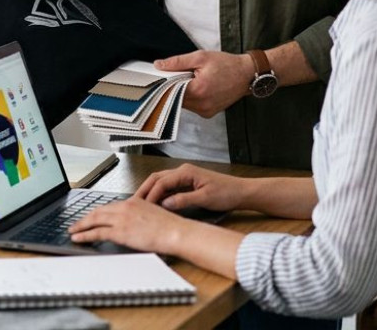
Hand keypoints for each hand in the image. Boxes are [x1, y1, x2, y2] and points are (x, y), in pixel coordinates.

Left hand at [68, 196, 191, 253]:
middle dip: (84, 218)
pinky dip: (85, 235)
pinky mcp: (121, 231)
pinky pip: (97, 233)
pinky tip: (79, 238)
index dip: (96, 212)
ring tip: (72, 231)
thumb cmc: (170, 227)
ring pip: (94, 220)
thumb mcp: (152, 214)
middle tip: (75, 224)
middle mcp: (125, 207)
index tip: (89, 216)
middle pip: (98, 211)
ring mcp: (121, 219)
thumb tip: (130, 223)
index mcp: (133, 201)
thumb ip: (138, 215)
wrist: (176, 232)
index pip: (108, 206)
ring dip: (81, 226)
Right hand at [134, 163, 250, 212]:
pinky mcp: (188, 183)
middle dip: (145, 190)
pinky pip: (169, 187)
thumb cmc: (227, 193)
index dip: (151, 194)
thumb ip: (184, 200)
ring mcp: (185, 177)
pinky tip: (157, 204)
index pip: (161, 182)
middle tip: (134, 202)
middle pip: (157, 178)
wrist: (242, 192)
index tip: (144, 206)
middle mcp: (183, 171)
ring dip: (151, 192)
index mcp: (186, 172)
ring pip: (161, 182)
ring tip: (142, 204)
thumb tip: (165, 204)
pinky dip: (160, 195)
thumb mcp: (205, 198)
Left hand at [155, 50, 254, 116]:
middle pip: (175, 98)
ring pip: (183, 103)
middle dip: (174, 87)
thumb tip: (159, 65)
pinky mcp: (209, 113)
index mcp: (198, 90)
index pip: (170, 90)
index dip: (164, 82)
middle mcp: (201, 105)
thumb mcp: (200, 57)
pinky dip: (192, 98)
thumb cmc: (227, 64)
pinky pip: (193, 106)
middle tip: (179, 75)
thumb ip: (177, 62)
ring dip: (183, 92)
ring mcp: (206, 111)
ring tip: (192, 80)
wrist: (247, 74)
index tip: (160, 76)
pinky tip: (199, 87)